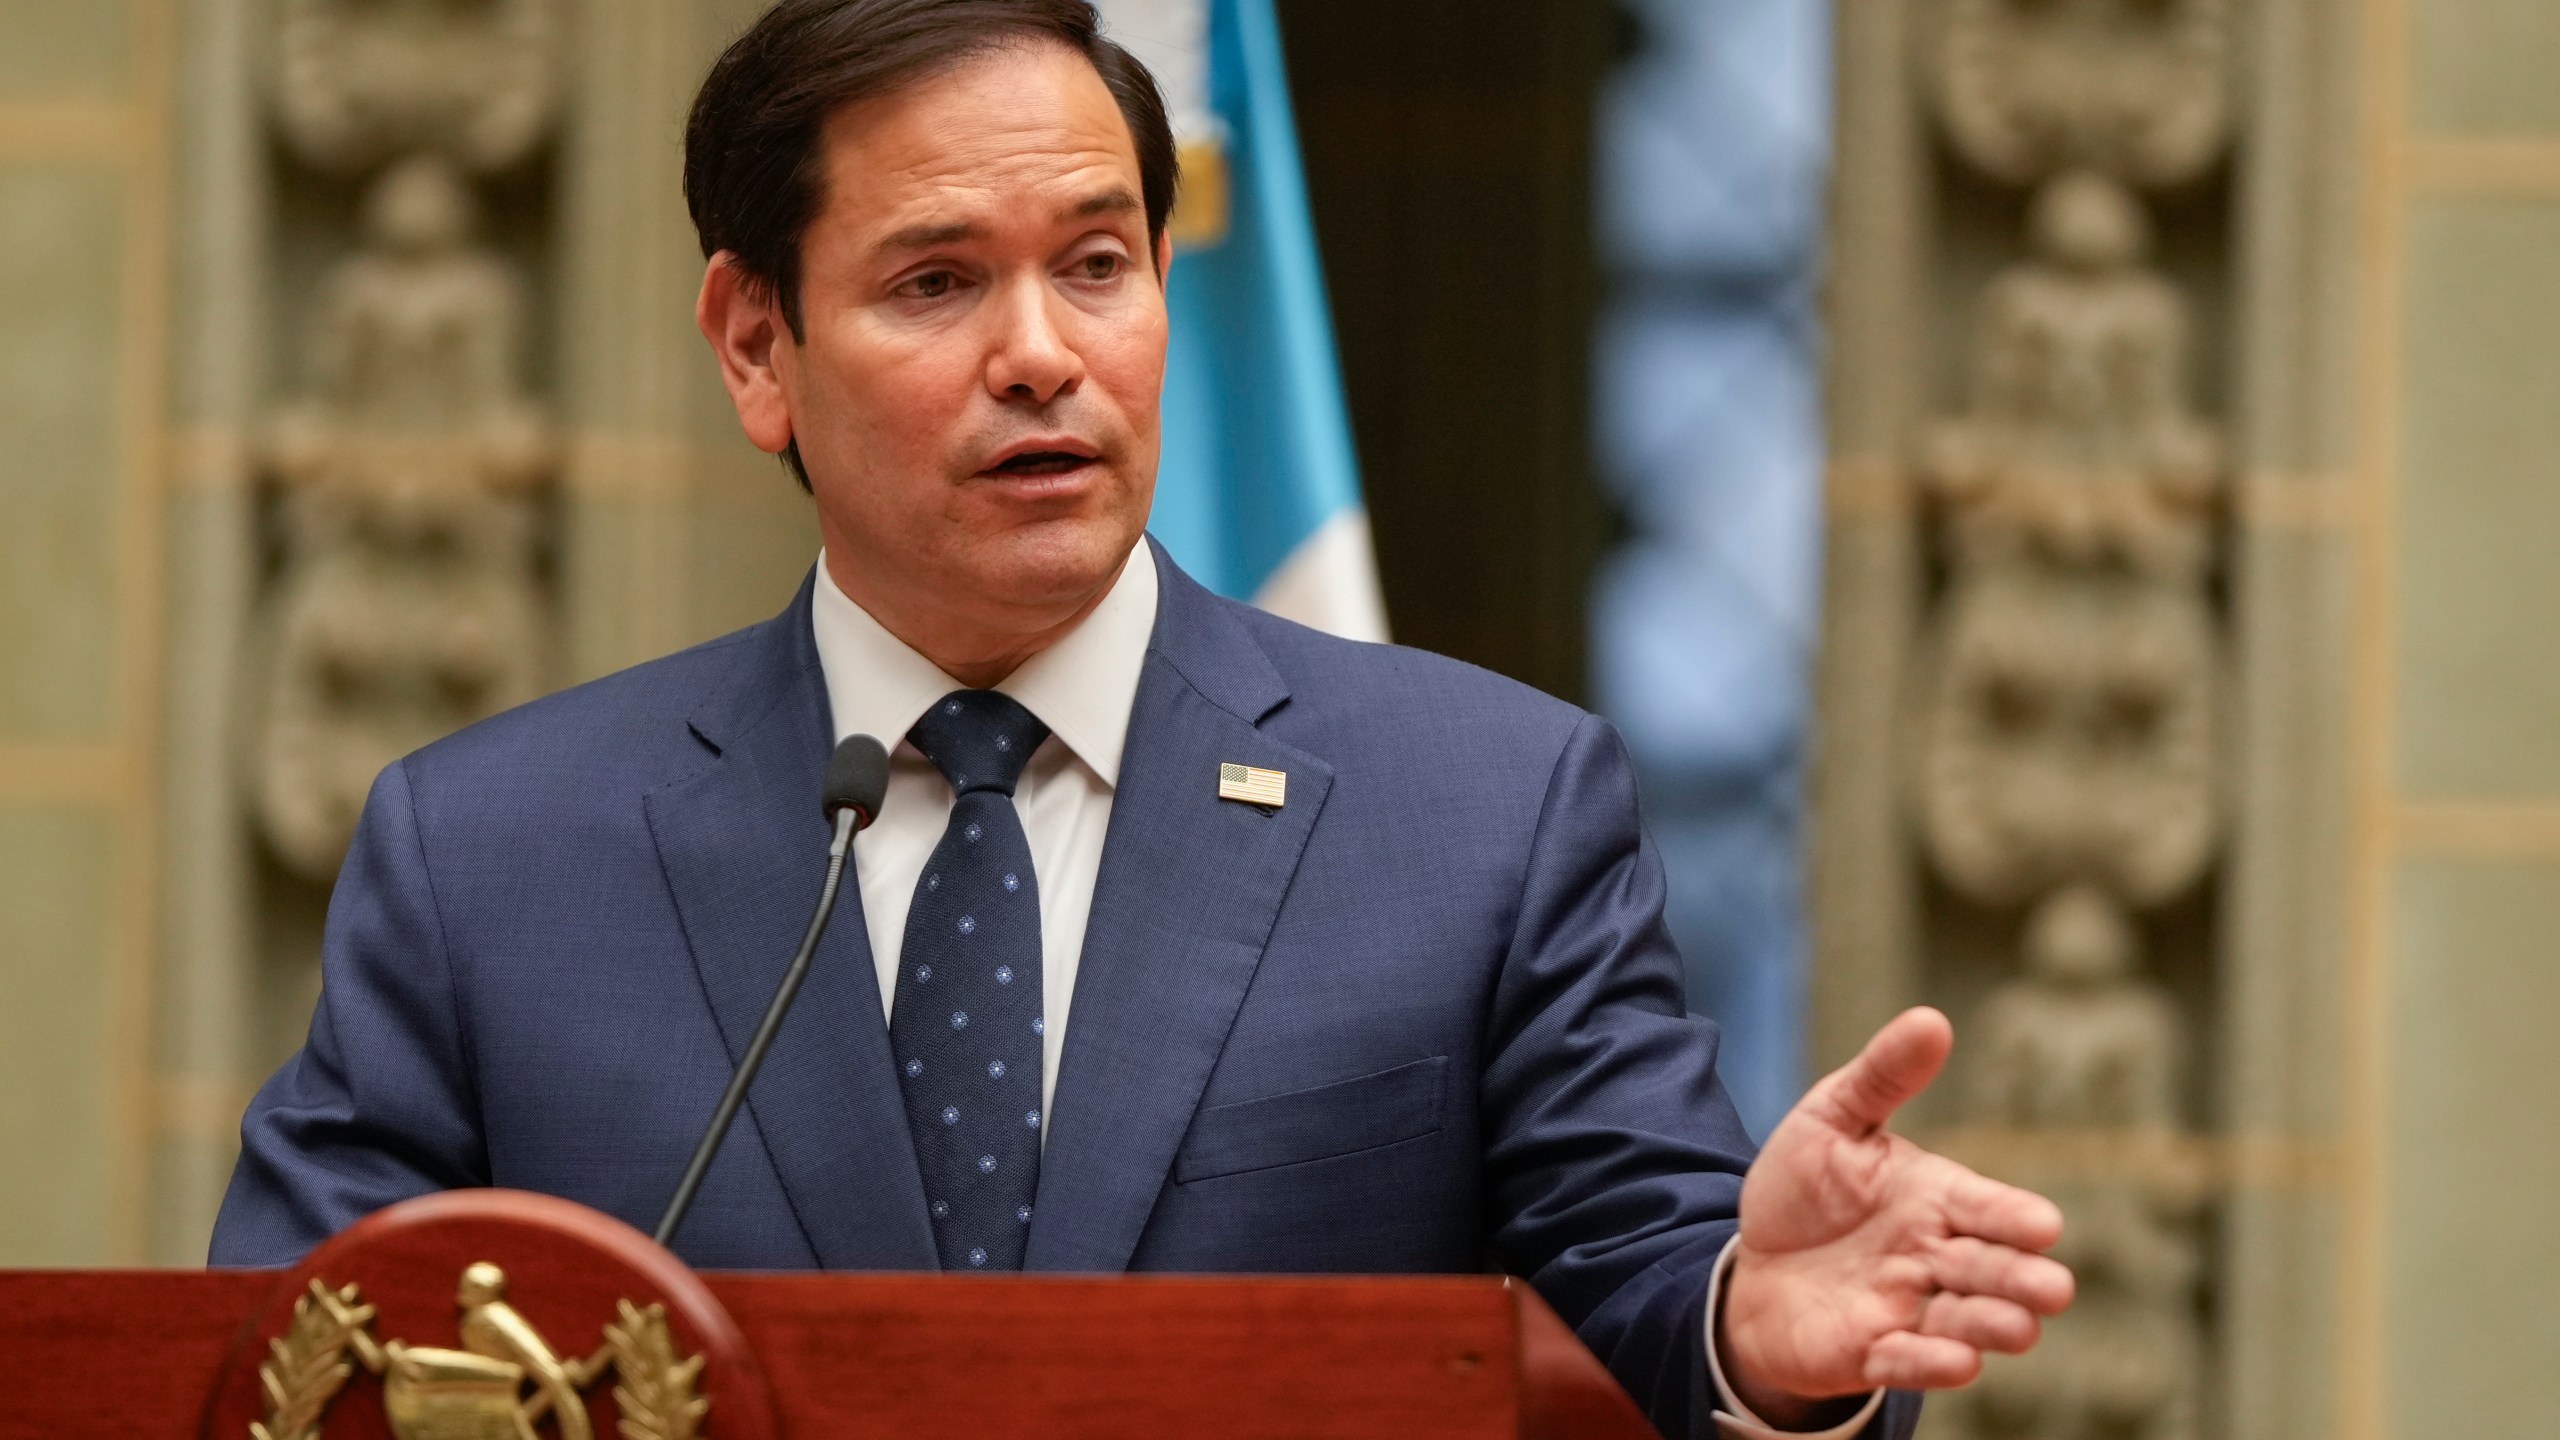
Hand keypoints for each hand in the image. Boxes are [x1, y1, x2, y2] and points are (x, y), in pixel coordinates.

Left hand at [1718, 1007, 2073, 1417]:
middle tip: (2051, 1288)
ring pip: (1970, 1322)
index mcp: (1937, 1197)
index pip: (1989, 1207)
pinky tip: (1957, 1362)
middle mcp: (1936, 1256)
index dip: (2014, 1217)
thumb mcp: (1832, 1120)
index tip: (2042, 1225)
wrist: (1751, 1261)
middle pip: (1995, 1270)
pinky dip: (1934, 1363)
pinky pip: (1912, 1362)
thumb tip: (1932, 1018)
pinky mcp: (1875, 1352)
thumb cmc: (1805, 1189)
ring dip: (1995, 1326)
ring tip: (2017, 1328)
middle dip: (2023, 1280)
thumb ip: (1882, 1076)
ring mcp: (1910, 1307)